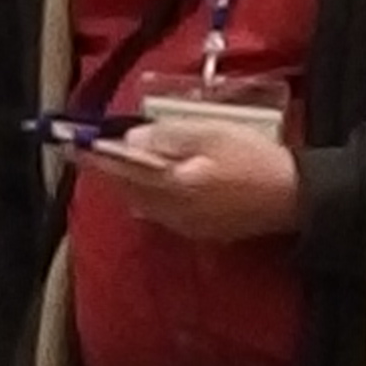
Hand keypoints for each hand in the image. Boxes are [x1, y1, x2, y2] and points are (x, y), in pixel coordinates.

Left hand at [78, 116, 302, 240]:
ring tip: (121, 165)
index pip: (121, 168)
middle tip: (93, 150)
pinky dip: (150, 198)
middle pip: (127, 190)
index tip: (69, 142)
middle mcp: (172, 211)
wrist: (295, 198)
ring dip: (129, 185)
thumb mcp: (211, 133)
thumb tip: (131, 140)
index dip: (93, 154)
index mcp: (174, 184)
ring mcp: (186, 225)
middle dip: (109, 170)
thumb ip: (167, 136)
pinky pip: (162, 214)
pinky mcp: (201, 232)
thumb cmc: (255, 159)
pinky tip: (156, 185)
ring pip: (142, 204)